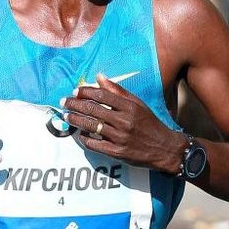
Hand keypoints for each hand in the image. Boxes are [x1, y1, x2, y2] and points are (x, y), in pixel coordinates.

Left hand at [61, 73, 183, 174]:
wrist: (165, 148)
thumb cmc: (150, 123)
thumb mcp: (137, 103)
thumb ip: (117, 90)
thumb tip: (99, 76)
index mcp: (129, 106)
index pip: (102, 95)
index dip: (85, 92)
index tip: (75, 91)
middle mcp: (124, 121)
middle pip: (93, 110)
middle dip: (75, 105)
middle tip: (64, 102)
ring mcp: (120, 137)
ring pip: (91, 126)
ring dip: (75, 120)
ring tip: (66, 116)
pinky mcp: (117, 152)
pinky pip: (95, 144)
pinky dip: (85, 138)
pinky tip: (79, 134)